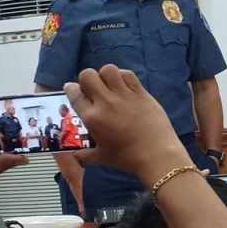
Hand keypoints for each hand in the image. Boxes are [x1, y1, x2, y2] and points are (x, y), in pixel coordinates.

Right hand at [65, 65, 190, 186]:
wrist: (156, 153)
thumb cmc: (127, 157)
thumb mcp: (100, 157)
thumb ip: (83, 155)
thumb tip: (74, 155)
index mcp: (92, 117)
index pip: (74, 93)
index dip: (71, 88)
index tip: (73, 89)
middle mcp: (106, 102)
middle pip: (88, 75)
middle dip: (86, 79)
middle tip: (93, 87)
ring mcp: (124, 95)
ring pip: (108, 69)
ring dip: (105, 75)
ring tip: (109, 85)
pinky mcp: (141, 92)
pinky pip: (128, 74)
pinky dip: (123, 76)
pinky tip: (125, 86)